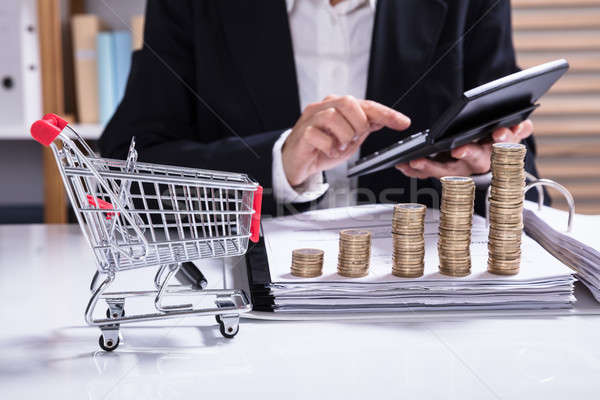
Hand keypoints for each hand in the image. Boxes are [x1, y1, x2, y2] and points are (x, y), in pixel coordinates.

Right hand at [282, 95, 410, 186]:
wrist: (298, 163)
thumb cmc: (321, 148)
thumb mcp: (349, 139)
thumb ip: (363, 128)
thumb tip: (382, 120)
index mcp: (337, 106)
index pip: (365, 104)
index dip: (386, 113)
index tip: (403, 122)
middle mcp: (323, 108)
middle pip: (347, 102)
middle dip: (358, 124)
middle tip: (355, 138)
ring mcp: (311, 119)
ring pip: (333, 117)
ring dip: (343, 136)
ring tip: (340, 146)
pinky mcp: (302, 133)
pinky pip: (318, 135)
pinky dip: (329, 146)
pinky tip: (330, 151)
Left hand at [395, 119, 533, 178]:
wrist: (479, 148)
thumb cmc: (493, 138)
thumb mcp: (510, 131)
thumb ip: (518, 128)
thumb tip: (522, 124)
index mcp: (496, 150)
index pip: (503, 145)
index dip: (503, 139)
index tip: (500, 132)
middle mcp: (476, 162)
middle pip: (473, 160)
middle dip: (466, 154)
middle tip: (458, 148)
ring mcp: (457, 168)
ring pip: (445, 170)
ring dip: (431, 167)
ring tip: (417, 161)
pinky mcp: (439, 170)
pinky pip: (426, 173)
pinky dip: (414, 171)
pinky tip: (404, 165)